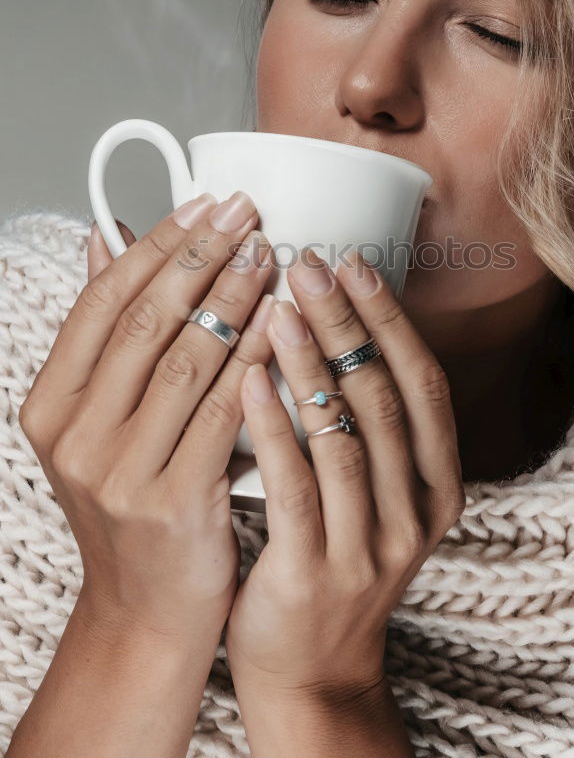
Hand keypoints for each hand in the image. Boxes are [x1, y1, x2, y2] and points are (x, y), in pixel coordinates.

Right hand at [17, 192, 276, 642]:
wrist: (144, 609)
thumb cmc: (134, 502)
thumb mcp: (100, 420)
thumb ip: (106, 334)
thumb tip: (103, 236)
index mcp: (50, 403)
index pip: (104, 300)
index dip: (158, 244)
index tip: (205, 203)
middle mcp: (73, 434)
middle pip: (146, 320)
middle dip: (203, 257)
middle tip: (249, 214)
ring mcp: (118, 471)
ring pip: (188, 358)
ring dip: (236, 297)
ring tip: (273, 254)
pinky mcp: (171, 501)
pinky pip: (225, 410)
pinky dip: (256, 359)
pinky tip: (284, 322)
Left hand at [225, 246, 464, 696]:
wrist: (311, 666)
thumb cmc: (333, 556)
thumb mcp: (374, 493)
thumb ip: (367, 421)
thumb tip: (337, 323)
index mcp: (438, 486)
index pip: (426, 386)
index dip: (391, 321)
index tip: (354, 265)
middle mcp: (416, 513)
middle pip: (386, 399)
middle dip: (347, 325)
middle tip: (307, 266)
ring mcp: (371, 547)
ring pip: (344, 436)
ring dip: (310, 365)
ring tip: (275, 307)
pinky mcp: (317, 572)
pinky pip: (295, 484)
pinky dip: (273, 425)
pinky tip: (248, 378)